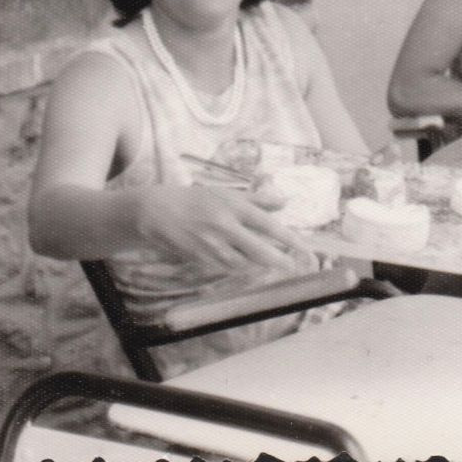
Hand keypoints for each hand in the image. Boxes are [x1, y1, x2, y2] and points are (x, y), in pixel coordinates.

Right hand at [133, 184, 306, 269]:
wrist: (156, 211)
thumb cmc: (196, 199)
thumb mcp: (227, 193)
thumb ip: (257, 199)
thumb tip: (284, 202)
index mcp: (233, 206)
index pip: (267, 224)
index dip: (288, 238)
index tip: (305, 247)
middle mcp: (224, 226)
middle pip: (258, 250)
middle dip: (279, 260)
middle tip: (294, 266)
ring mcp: (211, 244)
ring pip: (243, 263)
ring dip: (259, 265)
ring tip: (271, 263)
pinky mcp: (199, 258)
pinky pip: (225, 267)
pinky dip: (239, 268)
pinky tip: (246, 265)